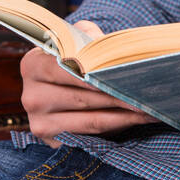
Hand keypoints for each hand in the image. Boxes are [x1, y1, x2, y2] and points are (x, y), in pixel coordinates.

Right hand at [20, 20, 154, 147]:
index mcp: (32, 65)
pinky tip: (135, 120)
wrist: (60, 85)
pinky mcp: (51, 142)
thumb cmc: (73, 58)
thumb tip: (108, 49)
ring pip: (90, 121)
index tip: (122, 77)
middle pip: (82, 98)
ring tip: (148, 110)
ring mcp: (39, 123)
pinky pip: (90, 137)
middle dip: (117, 97)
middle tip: (145, 95)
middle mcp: (30, 97)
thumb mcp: (78, 39)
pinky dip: (116, 128)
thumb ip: (89, 37)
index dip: (96, 75)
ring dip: (124, 116)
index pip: (67, 70)